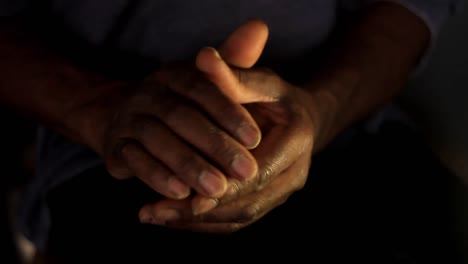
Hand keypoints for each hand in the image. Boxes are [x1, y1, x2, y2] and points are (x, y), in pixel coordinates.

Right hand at [77, 20, 269, 200]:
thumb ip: (233, 66)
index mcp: (173, 74)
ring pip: (157, 140)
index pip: (202, 88)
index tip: (255, 138)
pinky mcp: (114, 147)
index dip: (228, 113)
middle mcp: (147, 92)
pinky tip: (181, 194)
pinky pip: (134, 161)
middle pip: (181, 117)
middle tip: (246, 171)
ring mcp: (128, 119)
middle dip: (215, 145)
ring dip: (189, 165)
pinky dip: (157, 176)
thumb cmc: (184, 105)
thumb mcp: (208, 84)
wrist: (129, 120)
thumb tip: (260, 26)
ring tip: (218, 188)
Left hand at [138, 44, 321, 232]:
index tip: (181, 188)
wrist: (299, 118)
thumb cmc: (276, 96)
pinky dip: (204, 222)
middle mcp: (294, 175)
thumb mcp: (260, 81)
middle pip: (246, 204)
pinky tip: (172, 217)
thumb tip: (203, 57)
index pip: (256, 173)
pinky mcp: (268, 201)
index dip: (221, 185)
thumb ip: (232, 76)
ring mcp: (282, 193)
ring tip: (155, 216)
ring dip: (196, 221)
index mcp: (296, 143)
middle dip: (200, 210)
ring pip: (239, 217)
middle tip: (155, 211)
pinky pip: (236, 220)